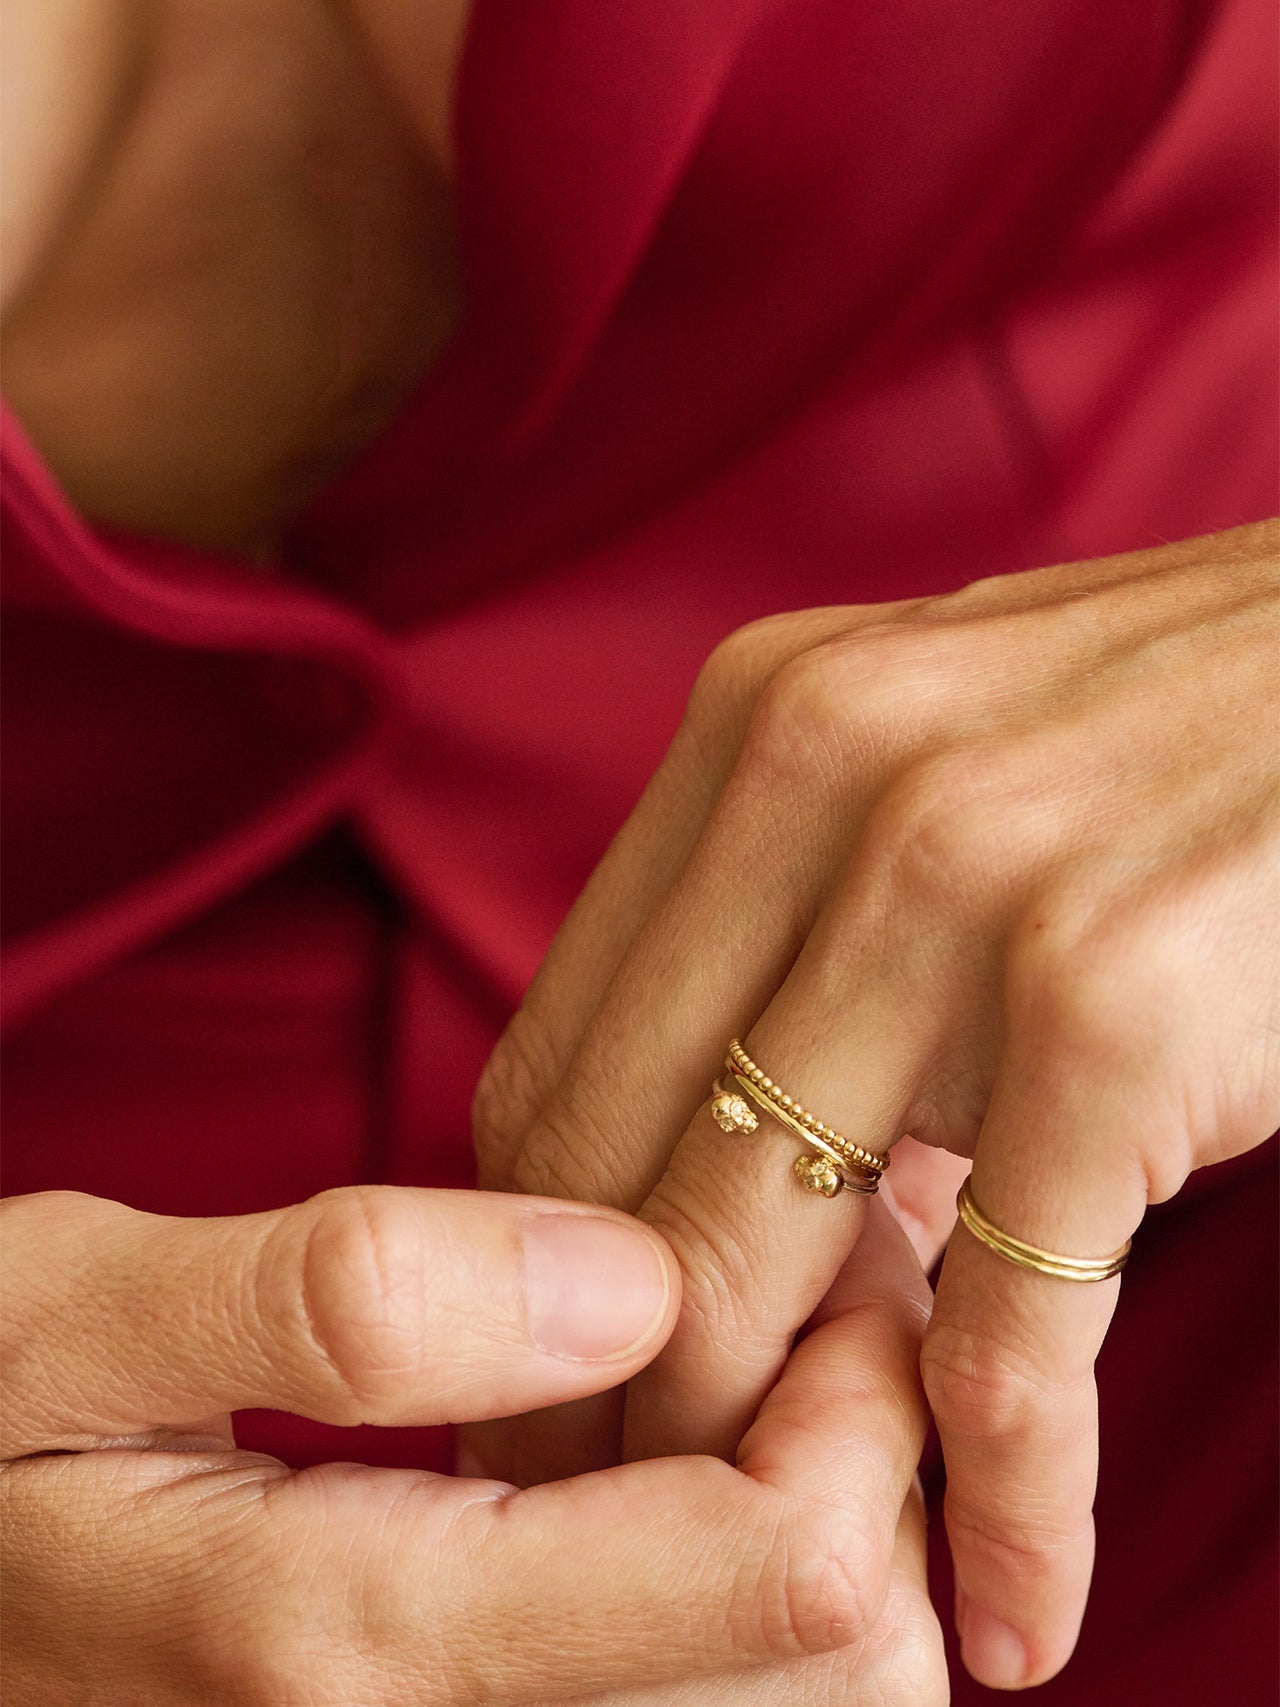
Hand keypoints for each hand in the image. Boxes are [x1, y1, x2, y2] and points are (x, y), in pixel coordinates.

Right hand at [0, 1185, 941, 1704]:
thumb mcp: (76, 1312)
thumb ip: (343, 1302)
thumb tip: (631, 1285)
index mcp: (348, 1646)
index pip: (782, 1579)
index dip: (868, 1401)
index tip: (833, 1248)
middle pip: (838, 1686)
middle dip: (882, 1466)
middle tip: (823, 1285)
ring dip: (838, 1530)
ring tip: (774, 1357)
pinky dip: (758, 1592)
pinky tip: (694, 1454)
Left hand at [469, 520, 1279, 1688]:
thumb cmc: (1183, 739)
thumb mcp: (945, 757)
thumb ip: (797, 905)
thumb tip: (685, 1134)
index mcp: (759, 722)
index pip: (553, 1061)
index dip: (539, 1271)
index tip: (573, 1394)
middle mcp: (827, 776)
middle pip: (614, 1173)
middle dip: (616, 1392)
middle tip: (645, 1522)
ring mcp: (966, 887)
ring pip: (764, 1258)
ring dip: (773, 1464)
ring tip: (808, 1571)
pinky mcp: (1112, 1012)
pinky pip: (1012, 1329)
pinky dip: (1008, 1500)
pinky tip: (1013, 1601)